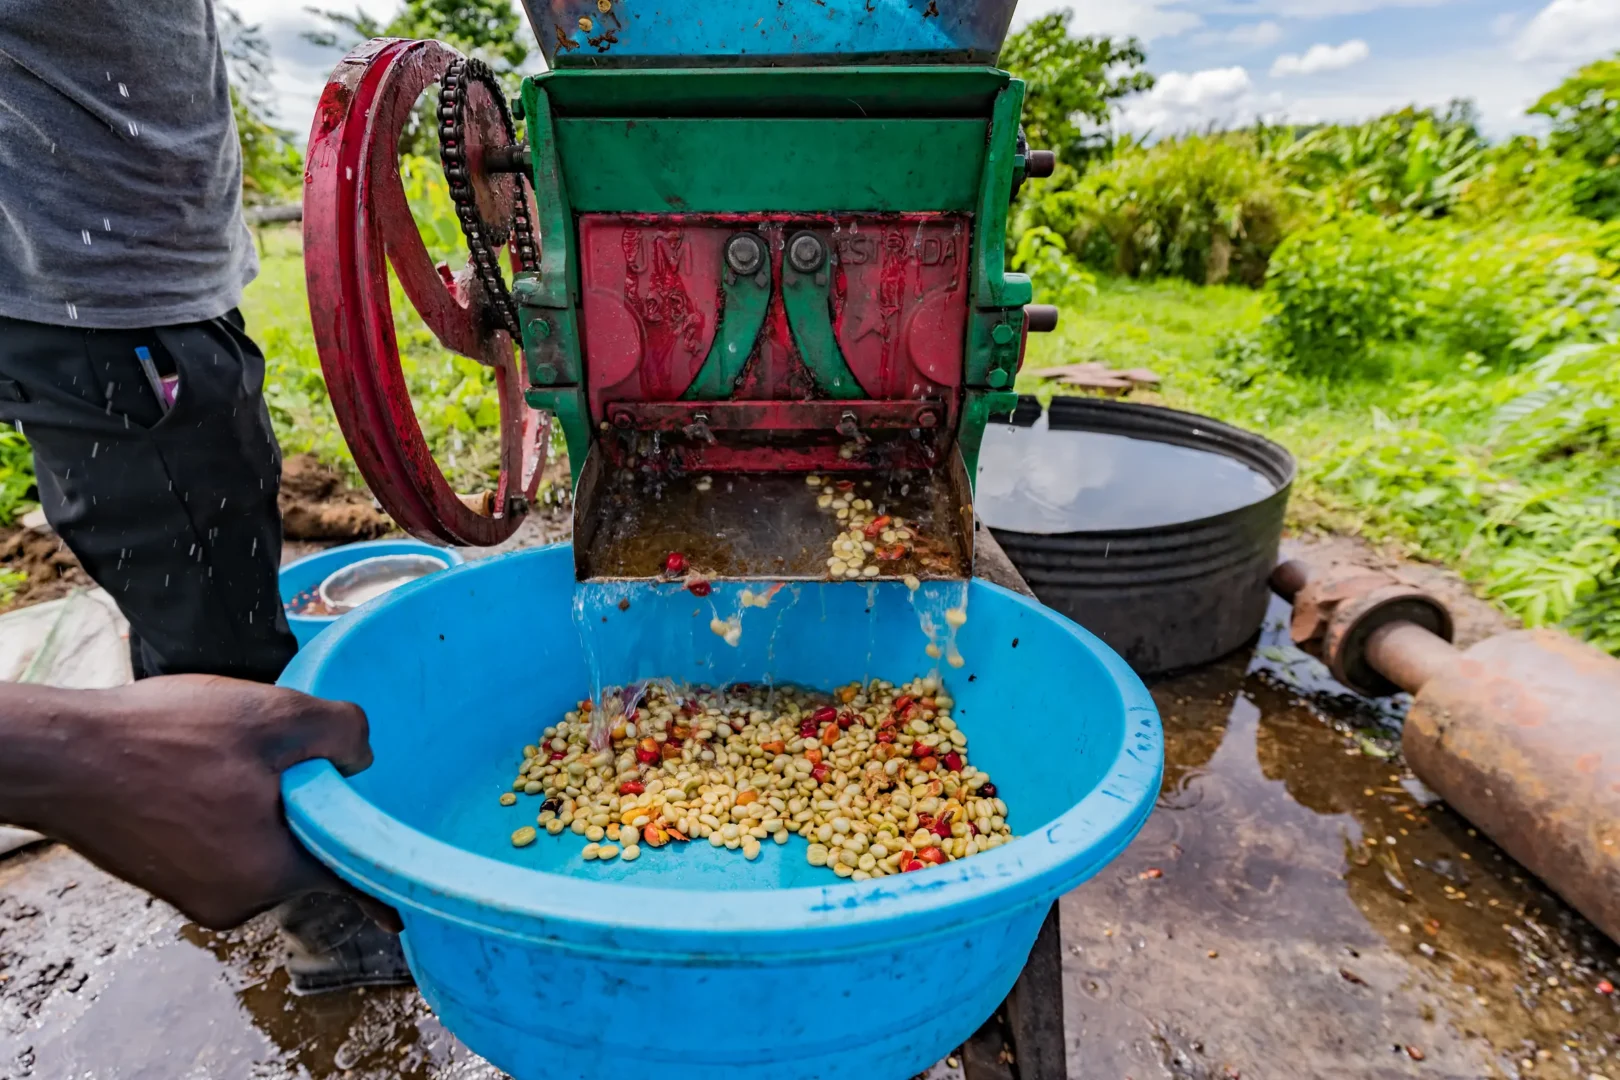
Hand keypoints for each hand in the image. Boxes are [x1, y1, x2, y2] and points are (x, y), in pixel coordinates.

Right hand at [1, 675, 387, 929]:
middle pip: (300, 855)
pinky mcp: (164, 877)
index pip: (346, 880)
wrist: (63, 756)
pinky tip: (202, 776)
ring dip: (260, 809)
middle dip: (304, 811)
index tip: (399, 910)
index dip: (374, 876)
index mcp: (271, 874)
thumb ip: (342, 735)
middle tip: (287, 761)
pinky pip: (218, 848)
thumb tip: (362, 758)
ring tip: (229, 761)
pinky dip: (223, 816)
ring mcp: (194, 894)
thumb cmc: (166, 738)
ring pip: (257, 848)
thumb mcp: (277, 717)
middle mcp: (235, 900)